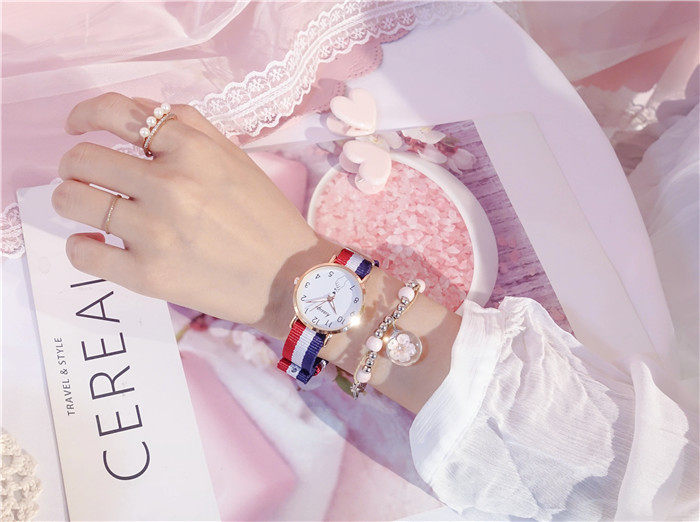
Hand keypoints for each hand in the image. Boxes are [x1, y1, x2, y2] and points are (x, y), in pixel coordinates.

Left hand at [52, 92, 335, 336]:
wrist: (292, 278)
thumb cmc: (266, 216)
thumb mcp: (236, 157)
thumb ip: (190, 127)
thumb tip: (137, 116)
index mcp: (193, 150)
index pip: (115, 114)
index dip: (85, 115)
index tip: (77, 126)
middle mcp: (170, 185)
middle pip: (82, 159)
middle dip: (75, 165)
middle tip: (84, 177)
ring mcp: (156, 231)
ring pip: (72, 200)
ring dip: (70, 199)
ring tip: (86, 207)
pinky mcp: (149, 275)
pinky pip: (83, 252)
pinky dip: (80, 245)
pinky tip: (94, 242)